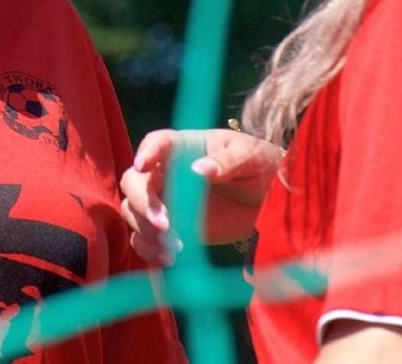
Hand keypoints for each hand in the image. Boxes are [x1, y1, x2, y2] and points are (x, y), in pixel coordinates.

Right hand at [118, 127, 280, 264]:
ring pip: (133, 211)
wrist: (269, 201)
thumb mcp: (249, 157)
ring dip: (144, 229)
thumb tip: (199, 169)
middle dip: (142, 203)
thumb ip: (227, 161)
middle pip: (133, 181)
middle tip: (164, 225)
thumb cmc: (259, 166)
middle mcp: (166, 173)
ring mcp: (165, 202)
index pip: (156, 143)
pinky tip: (170, 259)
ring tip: (173, 246)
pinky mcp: (170, 229)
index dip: (146, 152)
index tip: (143, 165)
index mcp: (183, 148)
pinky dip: (149, 250)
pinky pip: (144, 239)